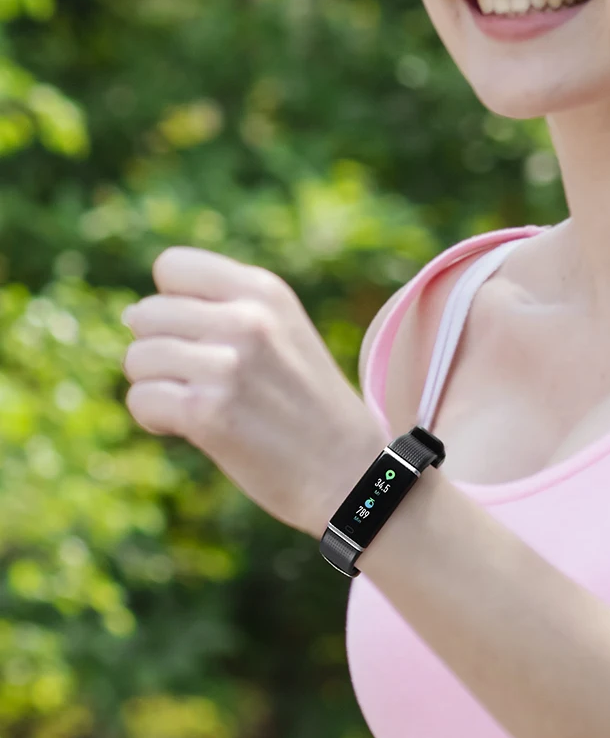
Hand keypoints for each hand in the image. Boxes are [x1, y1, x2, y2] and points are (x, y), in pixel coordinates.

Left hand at [121, 246, 384, 537]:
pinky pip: (141, 400)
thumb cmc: (310, 407)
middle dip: (161, 351)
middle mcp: (247, 319)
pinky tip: (193, 431)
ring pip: (138, 358)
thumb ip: (224, 310)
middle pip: (146, 315)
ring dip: (157, 387)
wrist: (351, 471)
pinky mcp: (208, 412)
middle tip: (201, 382)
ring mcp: (228, 365)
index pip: (172, 266)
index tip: (201, 338)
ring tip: (200, 406)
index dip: (172, 304)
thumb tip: (130, 314)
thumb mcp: (285, 333)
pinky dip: (156, 421)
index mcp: (266, 291)